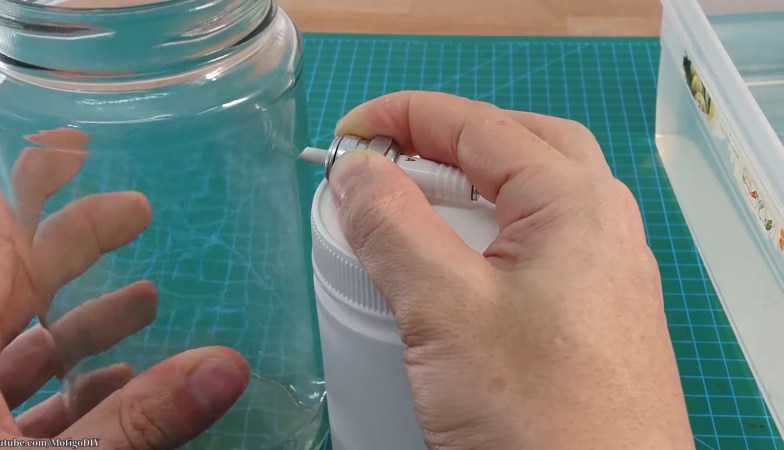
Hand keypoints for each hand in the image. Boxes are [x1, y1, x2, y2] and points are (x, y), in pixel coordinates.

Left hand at [0, 128, 249, 447]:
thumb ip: (140, 418)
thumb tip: (229, 368)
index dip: (32, 182)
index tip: (75, 143)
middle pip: (11, 281)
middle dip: (76, 244)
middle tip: (137, 212)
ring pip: (19, 345)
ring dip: (85, 321)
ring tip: (146, 297)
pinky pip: (21, 398)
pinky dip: (74, 385)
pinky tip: (120, 381)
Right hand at [328, 91, 694, 448]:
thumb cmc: (539, 417)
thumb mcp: (444, 309)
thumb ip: (394, 226)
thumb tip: (357, 170)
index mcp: (574, 202)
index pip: (479, 126)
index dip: (406, 117)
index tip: (351, 130)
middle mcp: (602, 225)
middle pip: (520, 145)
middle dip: (450, 139)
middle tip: (392, 157)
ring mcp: (606, 271)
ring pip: (534, 196)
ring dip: (474, 186)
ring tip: (421, 207)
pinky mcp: (595, 314)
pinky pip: (540, 245)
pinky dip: (492, 232)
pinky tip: (462, 266)